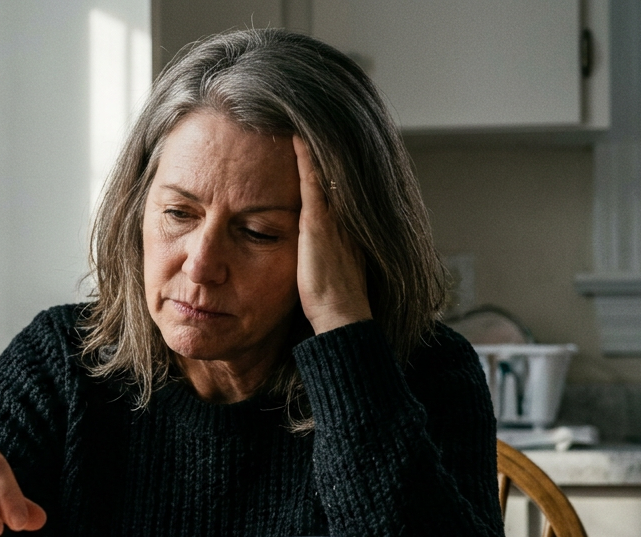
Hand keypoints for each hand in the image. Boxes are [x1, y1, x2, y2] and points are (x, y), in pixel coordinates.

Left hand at [293, 135, 371, 334]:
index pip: (336, 186)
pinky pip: (311, 181)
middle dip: (323, 147)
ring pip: (324, 171)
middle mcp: (343, 216)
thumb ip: (326, 252)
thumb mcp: (330, 268)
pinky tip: (294, 137)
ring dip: (312, 147)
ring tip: (298, 118)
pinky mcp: (318, 222)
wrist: (341, 315)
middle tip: (310, 117)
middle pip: (333, 172)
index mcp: (346, 227)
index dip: (327, 164)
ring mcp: (332, 217)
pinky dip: (305, 158)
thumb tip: (316, 250)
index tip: (316, 142)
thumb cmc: (332, 301)